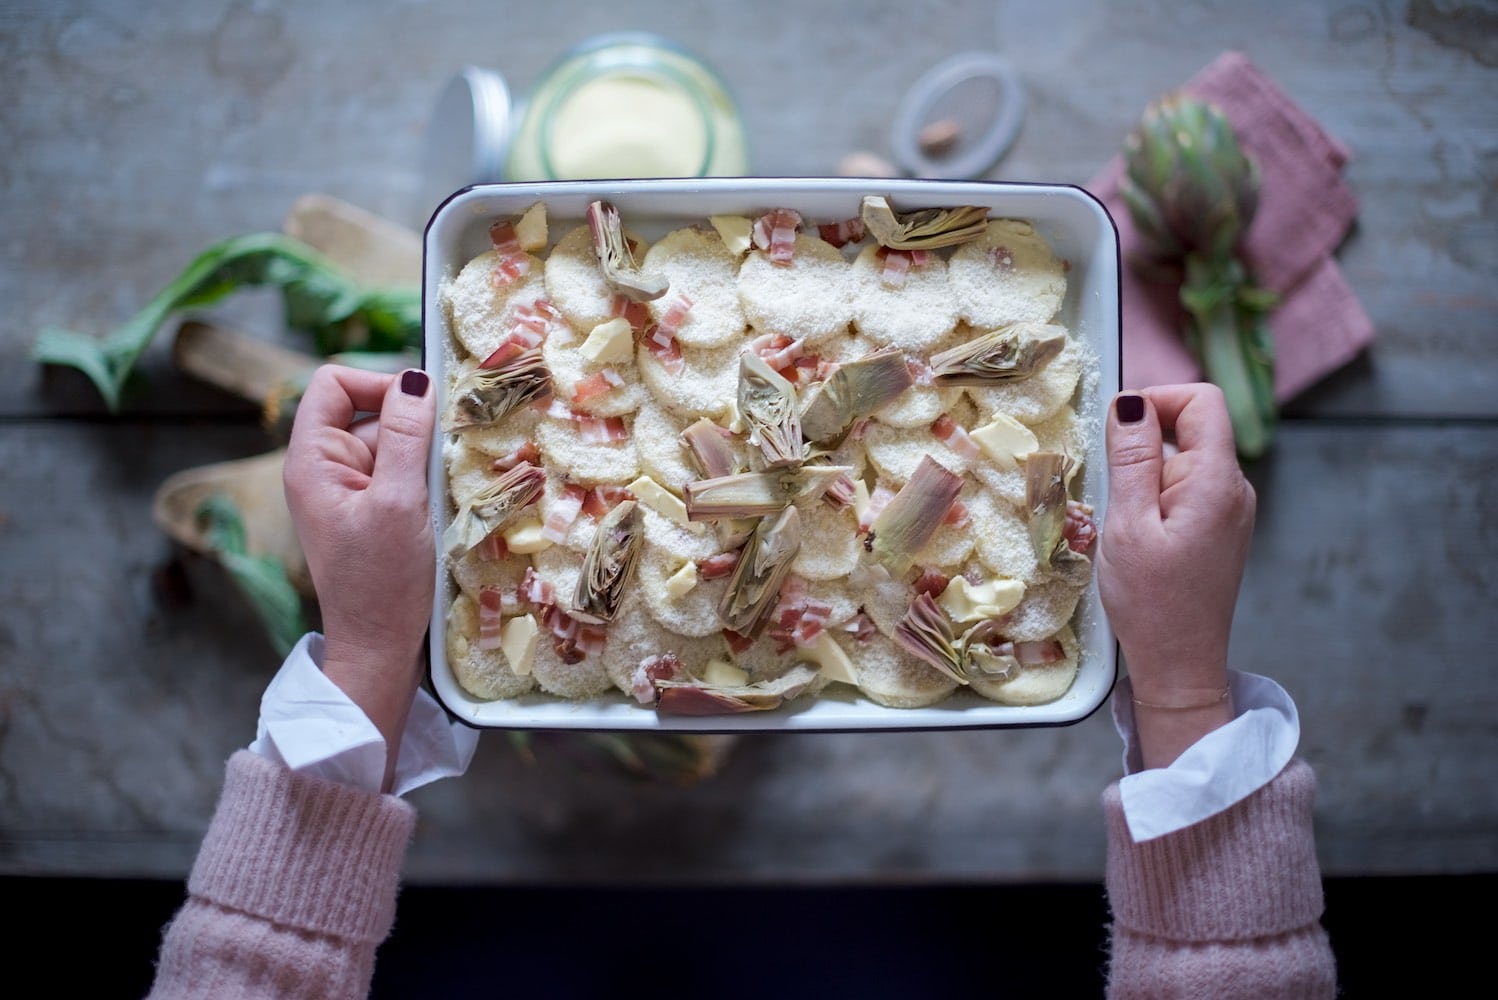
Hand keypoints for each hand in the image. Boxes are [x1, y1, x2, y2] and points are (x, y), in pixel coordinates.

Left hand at [283, 365, 435, 788]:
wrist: (379, 651)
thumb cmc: (382, 583)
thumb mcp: (398, 502)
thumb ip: (404, 436)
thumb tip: (415, 379)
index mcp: (312, 460)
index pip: (334, 384)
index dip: (379, 383)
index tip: (423, 409)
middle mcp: (323, 470)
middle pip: (367, 410)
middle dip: (410, 422)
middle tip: (445, 451)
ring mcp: (347, 492)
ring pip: (389, 442)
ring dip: (422, 453)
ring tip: (445, 484)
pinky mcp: (370, 513)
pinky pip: (398, 473)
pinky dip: (423, 478)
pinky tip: (442, 502)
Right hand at [1097, 383, 1255, 767]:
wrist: (1180, 666)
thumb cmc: (1151, 603)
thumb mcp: (1128, 525)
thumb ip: (1131, 458)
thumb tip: (1129, 401)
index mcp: (1217, 481)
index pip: (1200, 401)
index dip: (1156, 400)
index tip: (1115, 431)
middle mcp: (1234, 488)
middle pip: (1192, 428)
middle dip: (1143, 444)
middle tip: (1111, 490)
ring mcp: (1230, 510)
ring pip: (1184, 460)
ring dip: (1145, 475)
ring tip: (1121, 520)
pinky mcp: (1219, 529)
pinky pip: (1186, 489)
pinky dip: (1155, 497)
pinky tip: (1136, 534)